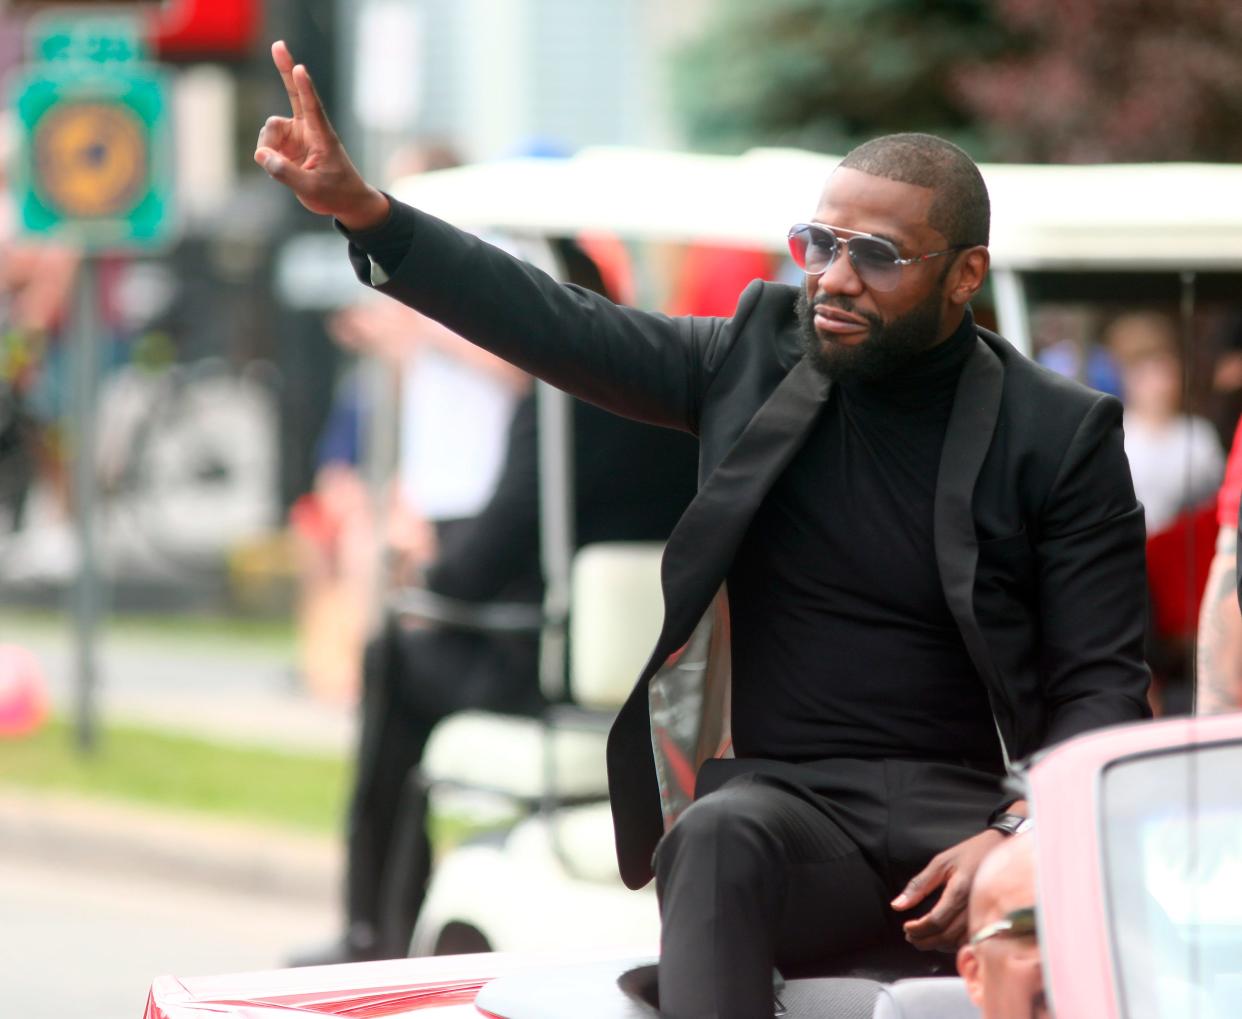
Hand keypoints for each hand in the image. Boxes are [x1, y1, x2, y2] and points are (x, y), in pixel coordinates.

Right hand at [254, 40, 389, 230]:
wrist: (343, 201)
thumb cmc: (335, 194)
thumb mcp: (311, 189)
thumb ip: (286, 173)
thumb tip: (261, 155)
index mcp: (323, 136)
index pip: (312, 108)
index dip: (305, 88)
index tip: (300, 69)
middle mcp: (308, 130)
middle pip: (292, 95)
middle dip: (285, 70)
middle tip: (278, 44)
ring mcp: (296, 136)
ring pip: (269, 130)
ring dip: (268, 148)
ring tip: (283, 169)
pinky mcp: (286, 145)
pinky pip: (266, 146)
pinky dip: (267, 158)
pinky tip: (280, 170)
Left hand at [890, 829, 1005, 950]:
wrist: (1001, 849)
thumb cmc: (969, 853)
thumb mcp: (940, 862)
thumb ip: (919, 885)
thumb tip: (897, 905)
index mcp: (960, 891)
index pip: (935, 921)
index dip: (918, 929)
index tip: (906, 927)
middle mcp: (974, 907)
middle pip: (946, 936)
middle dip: (924, 940)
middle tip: (910, 937)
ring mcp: (985, 915)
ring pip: (959, 943)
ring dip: (938, 945)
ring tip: (923, 939)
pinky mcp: (991, 919)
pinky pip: (971, 941)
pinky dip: (954, 945)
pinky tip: (944, 939)